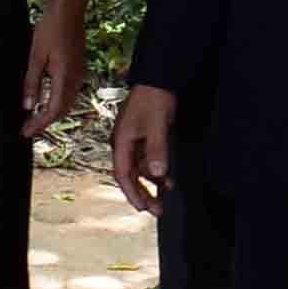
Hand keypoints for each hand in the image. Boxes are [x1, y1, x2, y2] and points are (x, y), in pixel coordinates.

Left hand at [21, 7, 85, 139]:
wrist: (68, 9)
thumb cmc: (51, 28)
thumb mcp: (35, 56)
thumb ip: (32, 83)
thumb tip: (27, 106)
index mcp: (65, 77)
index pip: (53, 110)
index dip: (39, 124)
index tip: (26, 132)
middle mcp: (76, 78)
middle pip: (62, 109)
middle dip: (45, 122)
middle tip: (27, 129)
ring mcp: (80, 73)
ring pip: (67, 102)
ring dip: (52, 113)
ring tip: (35, 118)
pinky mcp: (79, 67)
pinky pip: (70, 92)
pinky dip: (58, 101)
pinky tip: (47, 101)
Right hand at [112, 84, 180, 213]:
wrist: (157, 78)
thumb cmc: (153, 98)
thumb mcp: (157, 125)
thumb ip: (157, 150)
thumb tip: (157, 173)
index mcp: (121, 142)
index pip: (123, 174)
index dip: (132, 193)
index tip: (142, 208)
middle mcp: (123, 143)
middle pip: (129, 176)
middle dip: (142, 193)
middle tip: (156, 209)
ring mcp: (132, 140)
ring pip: (139, 169)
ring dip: (150, 183)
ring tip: (164, 196)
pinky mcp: (142, 137)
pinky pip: (146, 160)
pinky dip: (155, 170)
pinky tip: (166, 178)